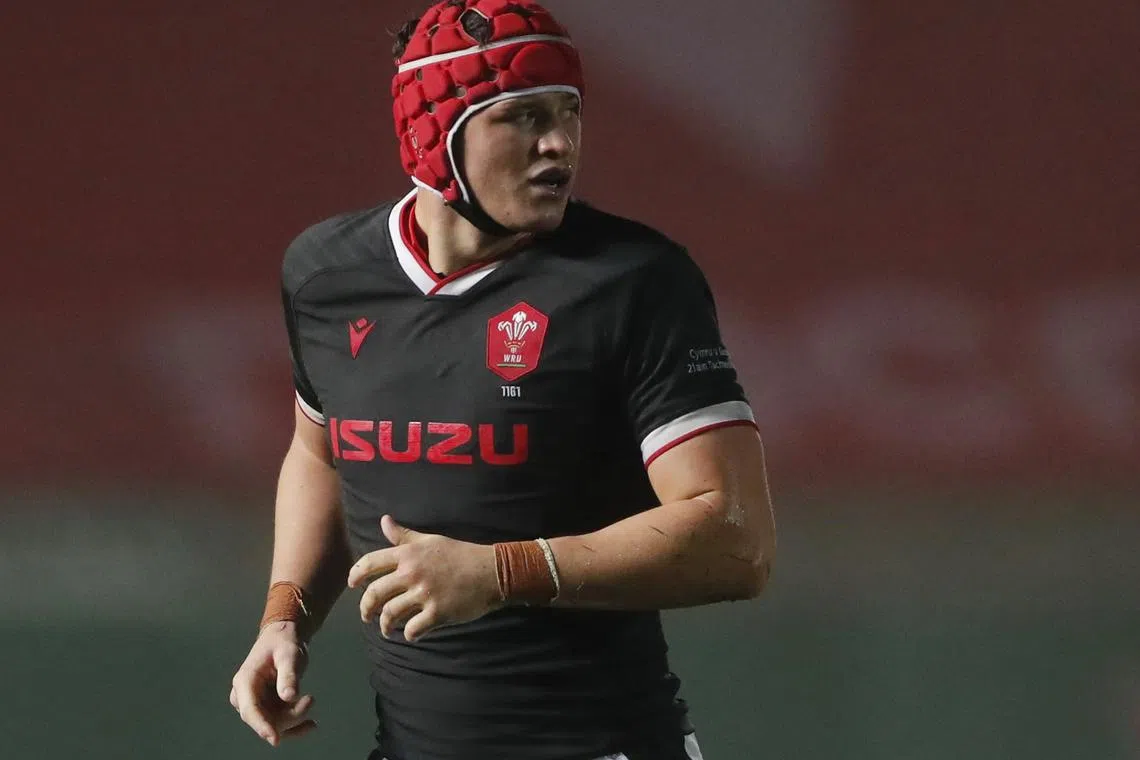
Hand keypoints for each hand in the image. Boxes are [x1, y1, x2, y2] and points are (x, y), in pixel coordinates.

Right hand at [229, 621, 315, 745]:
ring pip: (274, 724)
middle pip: (265, 719)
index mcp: (245, 681)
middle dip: (290, 715)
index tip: (275, 739)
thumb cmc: (284, 644)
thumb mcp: (289, 655)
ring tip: (310, 700)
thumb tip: (289, 697)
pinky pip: (279, 724)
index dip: (262, 726)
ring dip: (295, 717)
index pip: (250, 709)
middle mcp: (245, 696)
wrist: (282, 640)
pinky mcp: (265, 708)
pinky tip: (311, 724)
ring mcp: (255, 704)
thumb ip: (289, 675)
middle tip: (310, 699)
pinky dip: (296, 725)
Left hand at [347, 515, 502, 640]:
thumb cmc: (460, 554)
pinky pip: (413, 629)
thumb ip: (404, 536)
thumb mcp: (430, 540)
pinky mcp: (437, 613)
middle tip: (366, 616)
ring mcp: (424, 594)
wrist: (491, 571)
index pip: (370, 563)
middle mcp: (412, 573)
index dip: (356, 575)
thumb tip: (384, 521)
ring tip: (386, 629)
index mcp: (408, 555)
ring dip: (384, 625)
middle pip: (374, 594)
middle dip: (365, 608)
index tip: (352, 584)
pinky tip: (411, 634)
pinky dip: (409, 635)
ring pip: (390, 614)